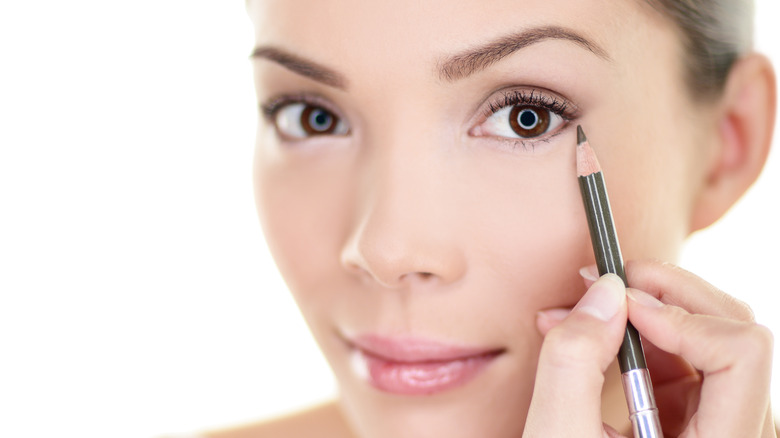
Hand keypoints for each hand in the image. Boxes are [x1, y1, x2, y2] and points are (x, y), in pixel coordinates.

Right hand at [524, 260, 774, 436]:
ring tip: (581, 308)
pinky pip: (683, 358)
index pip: (743, 355)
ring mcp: (721, 426)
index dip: (682, 316)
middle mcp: (736, 436)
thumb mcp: (558, 435)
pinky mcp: (697, 419)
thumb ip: (574, 360)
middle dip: (664, 294)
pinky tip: (591, 334)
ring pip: (709, 338)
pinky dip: (637, 335)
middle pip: (732, 332)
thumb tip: (604, 292)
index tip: (619, 305)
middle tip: (605, 278)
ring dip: (645, 311)